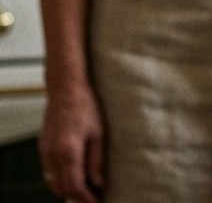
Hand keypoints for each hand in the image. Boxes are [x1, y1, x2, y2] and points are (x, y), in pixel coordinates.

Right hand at [39, 80, 104, 202]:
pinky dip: (59, 178)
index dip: (86, 198)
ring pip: (52, 181)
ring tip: (85, 190)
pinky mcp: (42, 146)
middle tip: (93, 198)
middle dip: (77, 197)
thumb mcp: (99, 134)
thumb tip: (99, 183)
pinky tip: (73, 176)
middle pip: (62, 188)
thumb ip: (97, 161)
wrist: (65, 89)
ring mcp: (44, 151)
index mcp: (69, 152)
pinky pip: (48, 171)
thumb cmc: (86, 107)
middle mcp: (52, 155)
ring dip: (67, 189)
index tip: (98, 202)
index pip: (75, 186)